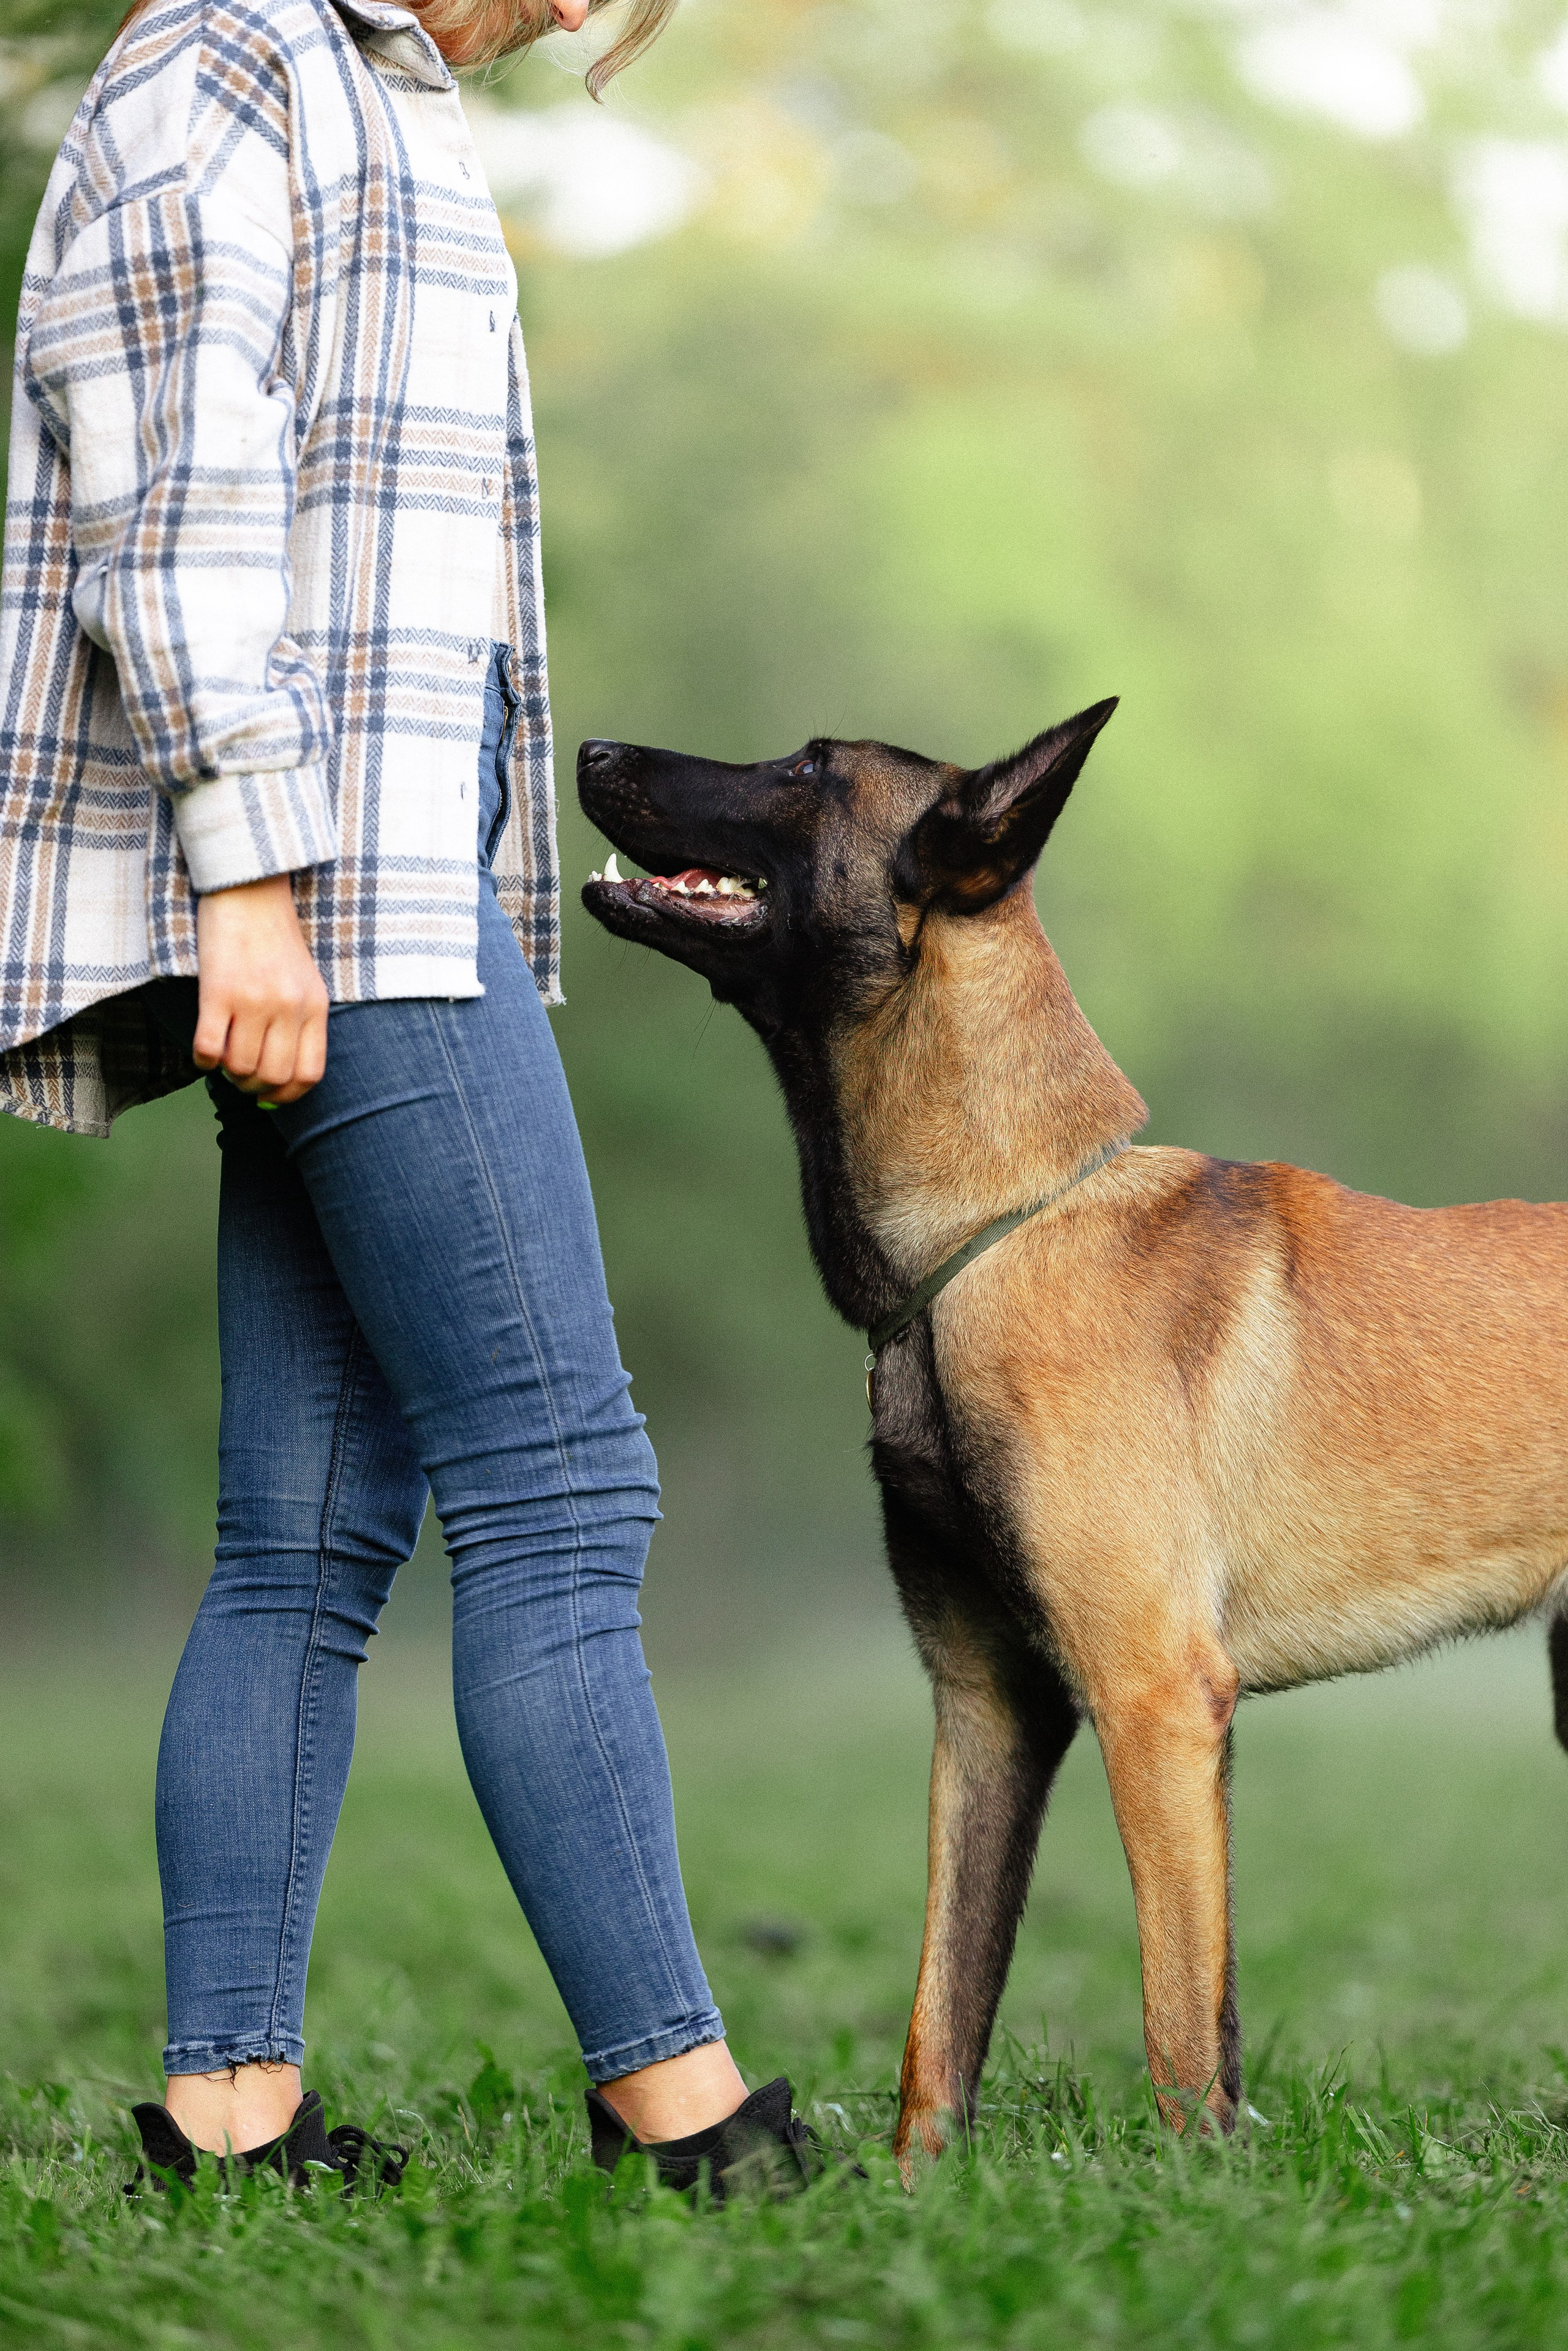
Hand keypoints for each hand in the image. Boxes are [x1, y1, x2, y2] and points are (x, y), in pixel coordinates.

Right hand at [193, 874, 329, 1103]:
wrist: (248, 890)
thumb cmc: (273, 939)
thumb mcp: (303, 981)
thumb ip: (299, 1023)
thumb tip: (279, 1079)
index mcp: (314, 1006)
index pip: (308, 1073)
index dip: (287, 1096)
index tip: (270, 1095)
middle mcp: (288, 1007)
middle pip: (273, 1077)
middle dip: (253, 1087)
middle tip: (239, 1075)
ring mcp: (254, 1000)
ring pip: (240, 1067)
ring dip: (227, 1073)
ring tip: (222, 1058)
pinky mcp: (219, 991)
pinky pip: (208, 1048)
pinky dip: (203, 1060)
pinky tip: (204, 1050)